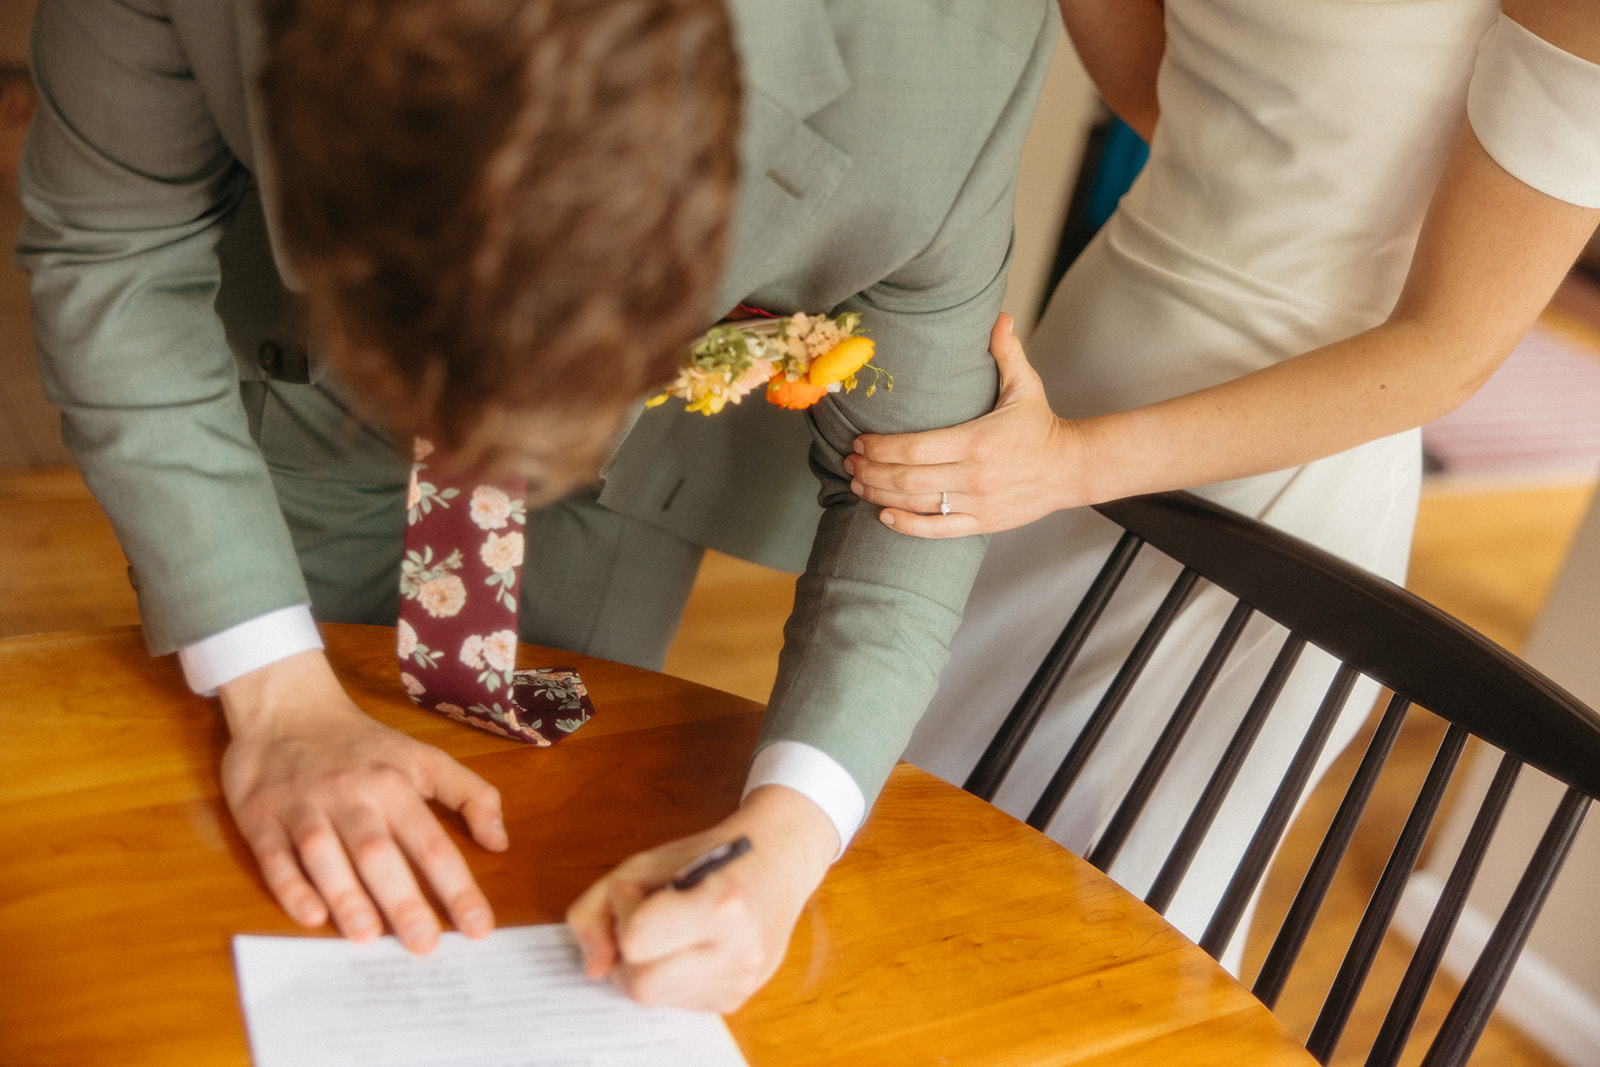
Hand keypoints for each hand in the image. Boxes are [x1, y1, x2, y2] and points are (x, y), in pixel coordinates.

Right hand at [218, 650, 507, 952]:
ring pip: (324, 853)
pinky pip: (274, 855)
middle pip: (378, 851)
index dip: (456, 886)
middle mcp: (351, 795)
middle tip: (424, 945)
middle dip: (403, 899)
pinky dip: (290, 885)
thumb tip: (499, 842)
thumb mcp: (424, 758)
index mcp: (394, 784)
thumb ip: (470, 795)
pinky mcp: (262, 816)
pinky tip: (310, 916)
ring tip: (368, 936)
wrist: (287, 706)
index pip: (431, 842)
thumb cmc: (363, 744)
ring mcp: (304, 805)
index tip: (478, 928)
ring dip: (345, 895)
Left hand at [566, 785, 837, 1012]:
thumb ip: (598, 906)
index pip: (636, 940)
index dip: (624, 912)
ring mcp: (739, 981)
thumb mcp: (648, 861)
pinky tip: (686, 944)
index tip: (638, 890)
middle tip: (644, 918)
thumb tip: (593, 967)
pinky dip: (667, 975)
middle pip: (641, 984)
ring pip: (654, 998)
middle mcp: (738, 951)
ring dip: (645, 966)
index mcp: (722, 905)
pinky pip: (674, 1002)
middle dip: (627, 953)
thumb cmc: (713, 853)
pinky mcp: (736, 998)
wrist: (779, 861)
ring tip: (668, 929)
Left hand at [845, 314, 1086, 536]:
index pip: (913, 448)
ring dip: (878, 495)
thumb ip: (1007, 352)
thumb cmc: (1041, 426)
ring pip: (915, 503)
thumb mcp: (1026, 385)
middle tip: (849, 463)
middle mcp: (973, 475)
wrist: (1072, 468)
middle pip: (906, 478)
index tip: (859, 442)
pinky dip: (906, 525)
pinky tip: (884, 515)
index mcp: (977, 441)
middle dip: (870, 471)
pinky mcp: (982, 523)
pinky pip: (936, 530)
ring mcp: (977, 503)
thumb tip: (1000, 316)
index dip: (879, 448)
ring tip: (857, 483)